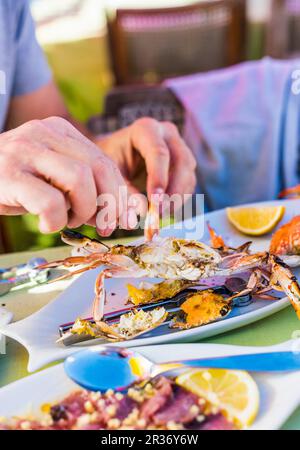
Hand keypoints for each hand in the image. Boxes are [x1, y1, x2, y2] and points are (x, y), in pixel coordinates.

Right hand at [0, 117, 136, 234]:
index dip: (119, 194)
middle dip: (108, 204)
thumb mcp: (51, 175)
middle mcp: (45, 133)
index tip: (120, 220)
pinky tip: (45, 223)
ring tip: (66, 220)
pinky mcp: (9, 174)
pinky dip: (55, 220)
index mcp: (60, 130)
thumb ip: (82, 184)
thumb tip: (118, 212)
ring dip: (82, 211)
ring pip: (80, 180)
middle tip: (103, 227)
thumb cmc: (15, 181)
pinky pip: (50, 201)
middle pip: (98, 168)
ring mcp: (25, 150)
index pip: (105, 161)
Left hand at [97, 118, 196, 204]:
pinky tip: (165, 211)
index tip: (155, 202)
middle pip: (182, 161)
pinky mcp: (184, 163)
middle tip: (160, 213)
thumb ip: (123, 191)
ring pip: (189, 173)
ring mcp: (179, 147)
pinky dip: (180, 199)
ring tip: (161, 216)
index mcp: (146, 129)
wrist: (115, 155)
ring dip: (178, 198)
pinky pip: (189, 182)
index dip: (159, 179)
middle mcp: (167, 134)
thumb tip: (143, 211)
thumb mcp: (110, 173)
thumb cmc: (110, 161)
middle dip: (174, 190)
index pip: (159, 153)